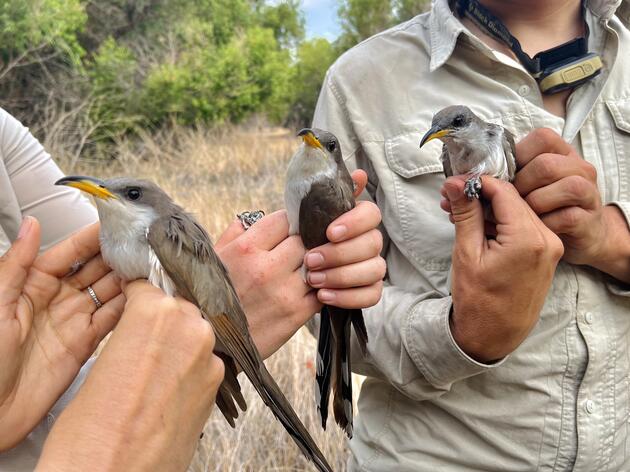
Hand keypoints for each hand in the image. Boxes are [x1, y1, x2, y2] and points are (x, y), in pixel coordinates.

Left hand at [0, 218, 123, 450]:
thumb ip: (16, 263)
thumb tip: (31, 224)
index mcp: (33, 282)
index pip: (71, 251)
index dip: (94, 237)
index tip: (119, 223)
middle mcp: (57, 297)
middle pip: (96, 268)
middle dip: (119, 254)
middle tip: (144, 243)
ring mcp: (73, 320)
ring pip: (109, 291)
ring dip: (129, 279)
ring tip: (151, 266)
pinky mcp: (84, 344)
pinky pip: (112, 320)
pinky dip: (129, 308)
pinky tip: (144, 297)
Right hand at [36, 281, 223, 471]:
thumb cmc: (91, 428)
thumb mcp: (105, 360)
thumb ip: (134, 332)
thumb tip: (147, 327)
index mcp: (155, 312)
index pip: (151, 284)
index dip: (140, 295)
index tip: (138, 301)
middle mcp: (191, 327)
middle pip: (180, 306)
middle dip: (165, 318)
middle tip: (145, 342)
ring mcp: (210, 357)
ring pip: (196, 332)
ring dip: (181, 342)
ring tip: (154, 369)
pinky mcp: (218, 385)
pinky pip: (205, 360)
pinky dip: (191, 367)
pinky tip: (168, 387)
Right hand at [215, 170, 383, 358]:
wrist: (213, 346)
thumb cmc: (209, 300)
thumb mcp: (214, 260)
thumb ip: (234, 235)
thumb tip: (250, 220)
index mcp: (245, 249)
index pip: (283, 219)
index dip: (289, 223)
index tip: (290, 230)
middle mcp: (266, 267)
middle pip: (304, 239)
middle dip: (304, 242)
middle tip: (301, 250)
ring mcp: (284, 290)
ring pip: (317, 263)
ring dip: (314, 265)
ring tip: (306, 269)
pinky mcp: (297, 313)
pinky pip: (321, 290)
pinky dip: (320, 288)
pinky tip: (310, 289)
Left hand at [303, 170, 384, 307]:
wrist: (280, 277)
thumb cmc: (295, 241)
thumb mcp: (301, 217)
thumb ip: (326, 196)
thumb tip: (360, 175)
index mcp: (355, 219)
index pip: (370, 213)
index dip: (354, 222)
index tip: (330, 232)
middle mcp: (368, 241)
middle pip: (373, 242)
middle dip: (341, 253)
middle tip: (311, 260)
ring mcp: (371, 266)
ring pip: (374, 269)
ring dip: (342, 275)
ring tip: (313, 279)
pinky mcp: (368, 290)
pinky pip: (372, 295)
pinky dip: (348, 296)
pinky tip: (324, 295)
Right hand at [441, 176, 562, 361]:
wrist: (494, 335)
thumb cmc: (479, 300)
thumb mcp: (467, 253)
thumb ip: (467, 213)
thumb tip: (457, 183)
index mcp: (528, 239)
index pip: (504, 192)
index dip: (478, 183)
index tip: (456, 183)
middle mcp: (547, 240)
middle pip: (513, 200)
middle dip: (482, 195)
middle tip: (452, 198)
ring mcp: (550, 248)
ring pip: (518, 212)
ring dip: (491, 209)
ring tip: (461, 214)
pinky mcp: (547, 255)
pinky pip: (524, 227)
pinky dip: (502, 223)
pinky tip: (479, 226)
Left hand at [513, 128, 629, 280]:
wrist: (580, 238)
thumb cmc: (543, 208)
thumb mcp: (524, 186)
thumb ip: (504, 175)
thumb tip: (461, 181)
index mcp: (561, 153)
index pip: (542, 138)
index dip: (517, 155)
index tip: (502, 175)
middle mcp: (579, 168)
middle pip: (547, 165)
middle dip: (520, 184)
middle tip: (506, 201)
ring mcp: (588, 193)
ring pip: (565, 186)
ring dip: (534, 203)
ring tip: (519, 215)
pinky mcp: (588, 221)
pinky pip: (567, 217)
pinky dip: (544, 224)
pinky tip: (532, 230)